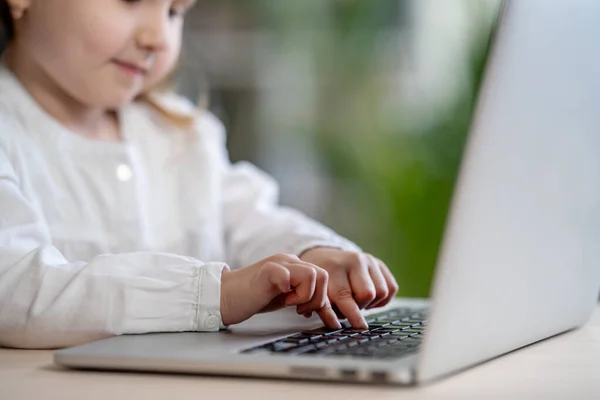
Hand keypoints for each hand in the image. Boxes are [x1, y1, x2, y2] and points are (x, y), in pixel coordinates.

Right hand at [220, 253, 340, 328]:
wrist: (224, 296)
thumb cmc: (253, 298)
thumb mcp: (286, 297)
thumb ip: (304, 297)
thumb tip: (326, 310)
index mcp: (295, 266)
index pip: (324, 277)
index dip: (321, 298)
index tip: (307, 312)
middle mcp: (289, 260)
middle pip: (323, 275)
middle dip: (317, 298)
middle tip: (299, 309)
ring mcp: (278, 263)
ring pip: (312, 273)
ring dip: (306, 295)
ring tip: (289, 304)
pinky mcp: (267, 270)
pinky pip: (288, 275)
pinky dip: (289, 290)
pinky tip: (280, 298)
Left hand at [299, 248, 398, 328]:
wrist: (325, 257)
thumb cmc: (321, 280)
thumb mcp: (317, 291)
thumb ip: (324, 307)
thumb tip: (334, 324)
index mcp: (335, 267)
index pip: (346, 295)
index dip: (353, 315)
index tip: (359, 327)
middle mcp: (354, 260)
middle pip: (367, 294)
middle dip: (359, 307)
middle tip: (349, 308)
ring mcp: (369, 260)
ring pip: (382, 292)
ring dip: (370, 303)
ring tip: (357, 302)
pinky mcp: (380, 264)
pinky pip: (391, 288)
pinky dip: (382, 298)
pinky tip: (368, 298)